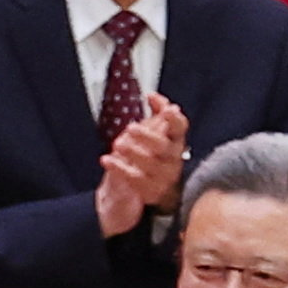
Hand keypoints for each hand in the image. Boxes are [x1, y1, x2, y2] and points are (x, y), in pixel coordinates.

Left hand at [92, 97, 190, 235]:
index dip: (175, 120)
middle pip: (164, 147)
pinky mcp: (152, 192)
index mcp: (175, 141)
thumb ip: (157, 112)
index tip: (167, 110)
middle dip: (148, 136)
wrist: (152, 188)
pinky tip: (106, 160)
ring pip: (151, 165)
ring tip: (118, 144)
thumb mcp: (155, 132)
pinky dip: (120, 169)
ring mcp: (164, 177)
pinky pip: (135, 181)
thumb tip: (152, 96)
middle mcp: (173, 159)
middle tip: (131, 127)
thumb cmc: (154, 155)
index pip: (181, 128)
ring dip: (134, 153)